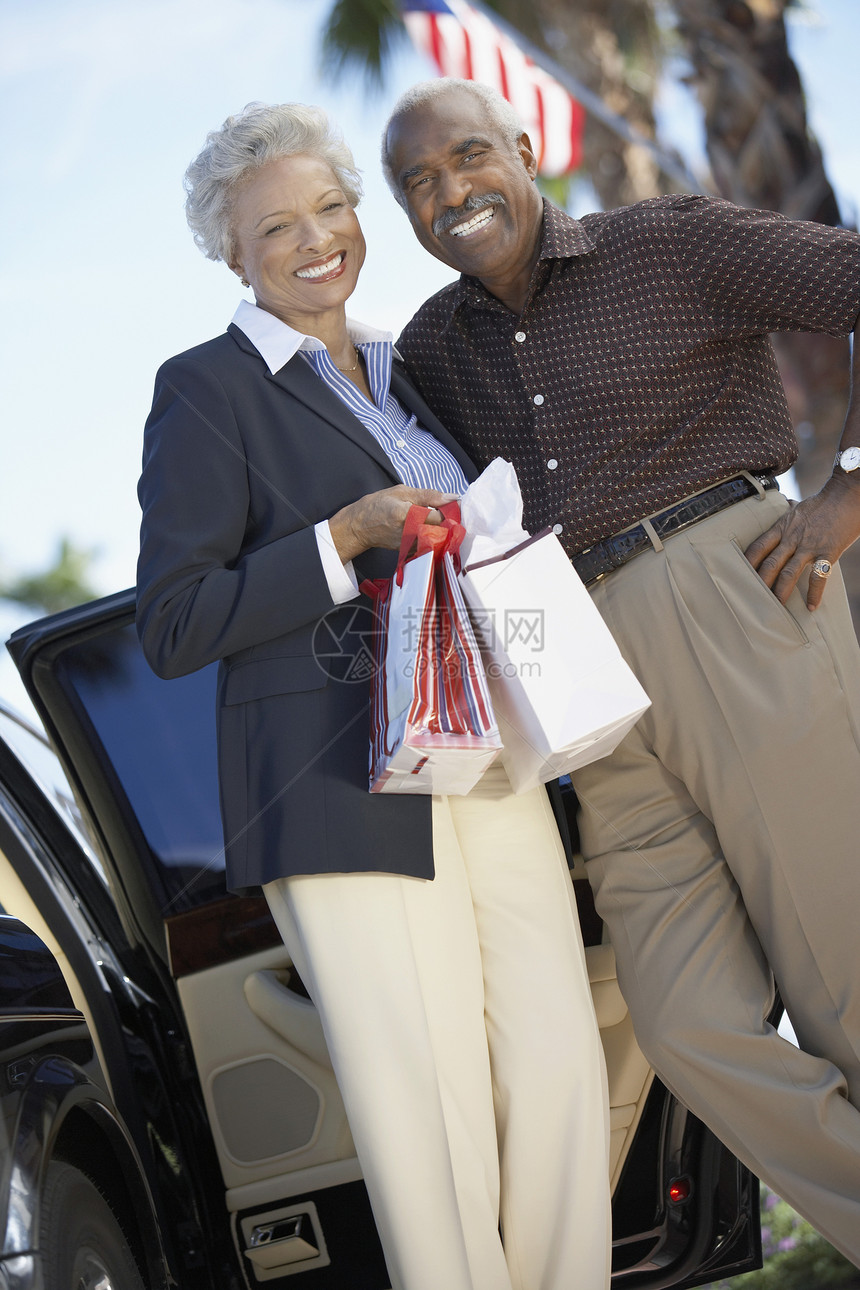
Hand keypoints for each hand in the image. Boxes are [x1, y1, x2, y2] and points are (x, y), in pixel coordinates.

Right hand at [328, 485, 456, 561]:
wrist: (360, 527)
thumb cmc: (378, 505)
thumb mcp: (401, 492)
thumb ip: (429, 495)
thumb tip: (452, 497)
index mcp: (408, 515)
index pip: (441, 517)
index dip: (452, 511)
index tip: (455, 505)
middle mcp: (410, 533)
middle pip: (443, 531)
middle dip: (450, 521)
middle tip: (449, 511)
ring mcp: (411, 545)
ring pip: (438, 539)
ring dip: (443, 529)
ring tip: (437, 519)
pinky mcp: (411, 551)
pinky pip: (430, 544)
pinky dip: (435, 536)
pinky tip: (430, 527)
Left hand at [744, 473, 859, 608]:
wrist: (847, 494)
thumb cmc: (824, 502)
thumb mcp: (798, 508)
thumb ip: (788, 514)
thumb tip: (783, 507)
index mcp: (782, 527)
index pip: (758, 546)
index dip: (747, 562)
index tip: (737, 574)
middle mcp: (792, 538)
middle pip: (769, 563)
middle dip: (759, 582)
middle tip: (752, 598)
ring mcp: (810, 545)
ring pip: (789, 573)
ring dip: (781, 592)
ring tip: (776, 607)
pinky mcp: (828, 551)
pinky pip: (818, 576)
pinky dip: (814, 593)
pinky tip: (811, 606)